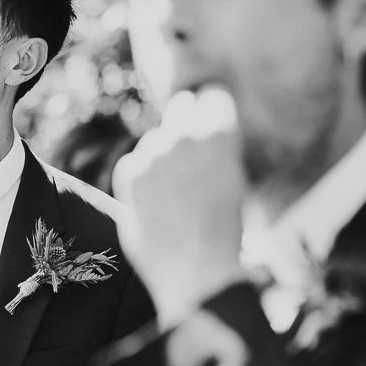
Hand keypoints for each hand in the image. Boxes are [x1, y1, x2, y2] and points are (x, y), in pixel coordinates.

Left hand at [113, 87, 248, 325]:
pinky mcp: (129, 171)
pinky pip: (135, 162)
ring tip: (175, 193)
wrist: (197, 271)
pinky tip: (156, 203)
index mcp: (221, 134)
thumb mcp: (235, 182)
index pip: (212, 94)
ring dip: (162, 155)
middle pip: (181, 106)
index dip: (212, 108)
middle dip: (186, 122)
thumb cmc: (226, 233)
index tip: (211, 119)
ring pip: (156, 138)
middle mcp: (185, 134)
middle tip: (191, 153)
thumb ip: (215, 150)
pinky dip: (141, 177)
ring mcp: (154, 151)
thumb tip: (202, 134)